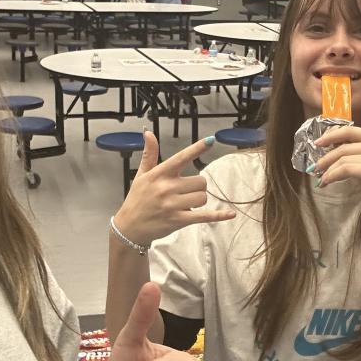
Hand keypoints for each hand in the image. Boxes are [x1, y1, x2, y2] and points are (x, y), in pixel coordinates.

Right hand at [112, 133, 235, 247]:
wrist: (129, 227)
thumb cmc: (137, 199)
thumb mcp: (141, 175)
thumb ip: (149, 154)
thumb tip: (148, 133)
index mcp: (160, 174)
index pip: (181, 157)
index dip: (197, 148)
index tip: (211, 140)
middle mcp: (167, 188)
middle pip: (200, 181)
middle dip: (197, 187)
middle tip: (185, 192)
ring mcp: (173, 205)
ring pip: (202, 197)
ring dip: (199, 200)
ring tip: (185, 204)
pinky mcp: (179, 220)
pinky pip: (204, 216)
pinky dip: (219, 215)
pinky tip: (231, 213)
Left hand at [313, 125, 360, 223]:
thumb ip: (353, 150)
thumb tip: (327, 142)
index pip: (350, 131)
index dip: (331, 135)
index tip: (317, 143)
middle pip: (344, 146)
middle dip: (326, 157)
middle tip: (315, 167)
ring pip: (343, 159)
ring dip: (328, 170)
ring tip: (322, 179)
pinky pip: (346, 170)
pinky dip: (332, 176)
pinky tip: (326, 182)